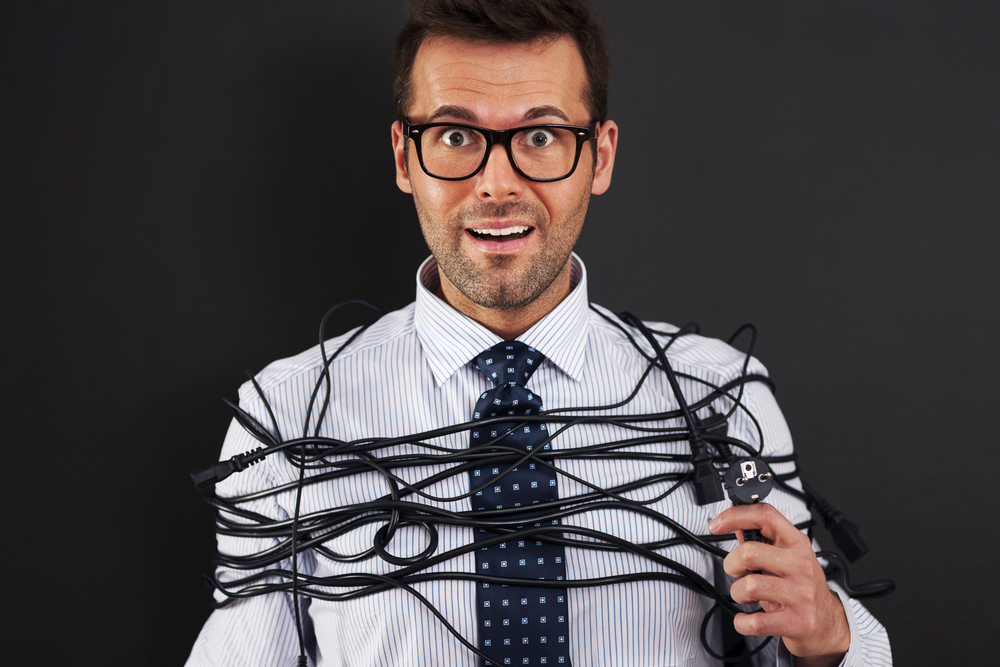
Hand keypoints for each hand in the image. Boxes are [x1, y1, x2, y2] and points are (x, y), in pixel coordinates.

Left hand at [708, 503, 850, 665]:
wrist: (828, 622)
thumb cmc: (801, 587)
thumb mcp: (785, 557)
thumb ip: (761, 541)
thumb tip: (735, 523)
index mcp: (796, 544)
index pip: (765, 516)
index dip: (735, 515)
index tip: (716, 524)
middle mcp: (801, 566)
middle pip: (749, 553)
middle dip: (731, 564)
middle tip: (736, 572)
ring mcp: (801, 594)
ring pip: (749, 586)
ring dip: (737, 593)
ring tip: (747, 596)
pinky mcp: (798, 621)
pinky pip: (756, 621)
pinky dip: (741, 622)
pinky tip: (746, 619)